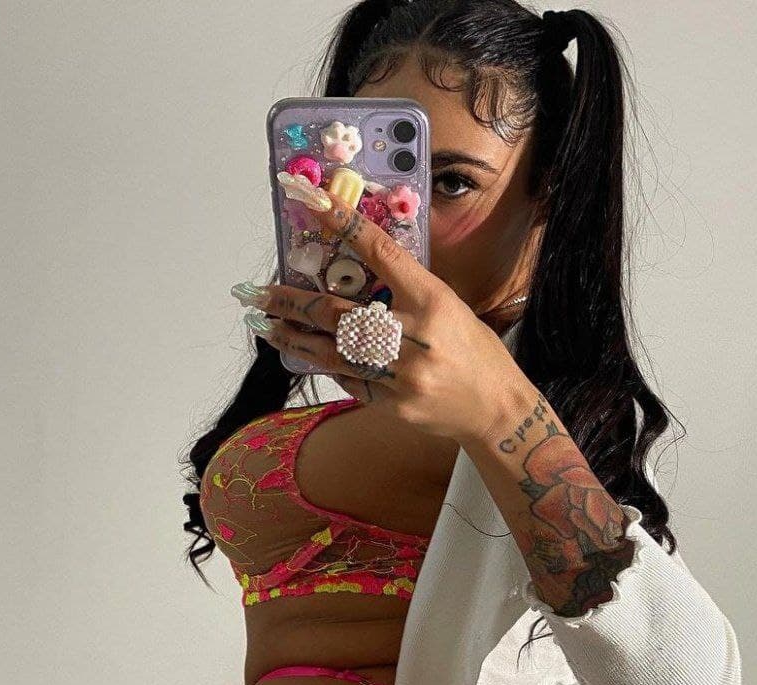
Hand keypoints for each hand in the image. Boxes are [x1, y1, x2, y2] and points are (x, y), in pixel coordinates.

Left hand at [235, 193, 535, 443]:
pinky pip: (350, 380)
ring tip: (266, 326)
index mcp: (433, 301)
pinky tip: (307, 355)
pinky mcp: (393, 404)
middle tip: (259, 292)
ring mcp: (401, 375)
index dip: (345, 225)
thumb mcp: (450, 308)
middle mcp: (414, 336)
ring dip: (295, 338)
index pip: (382, 254)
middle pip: (338, 313)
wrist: (497, 410)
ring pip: (333, 351)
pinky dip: (328, 365)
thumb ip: (408, 290)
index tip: (314, 202)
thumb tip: (361, 271)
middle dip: (293, 301)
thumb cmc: (475, 353)